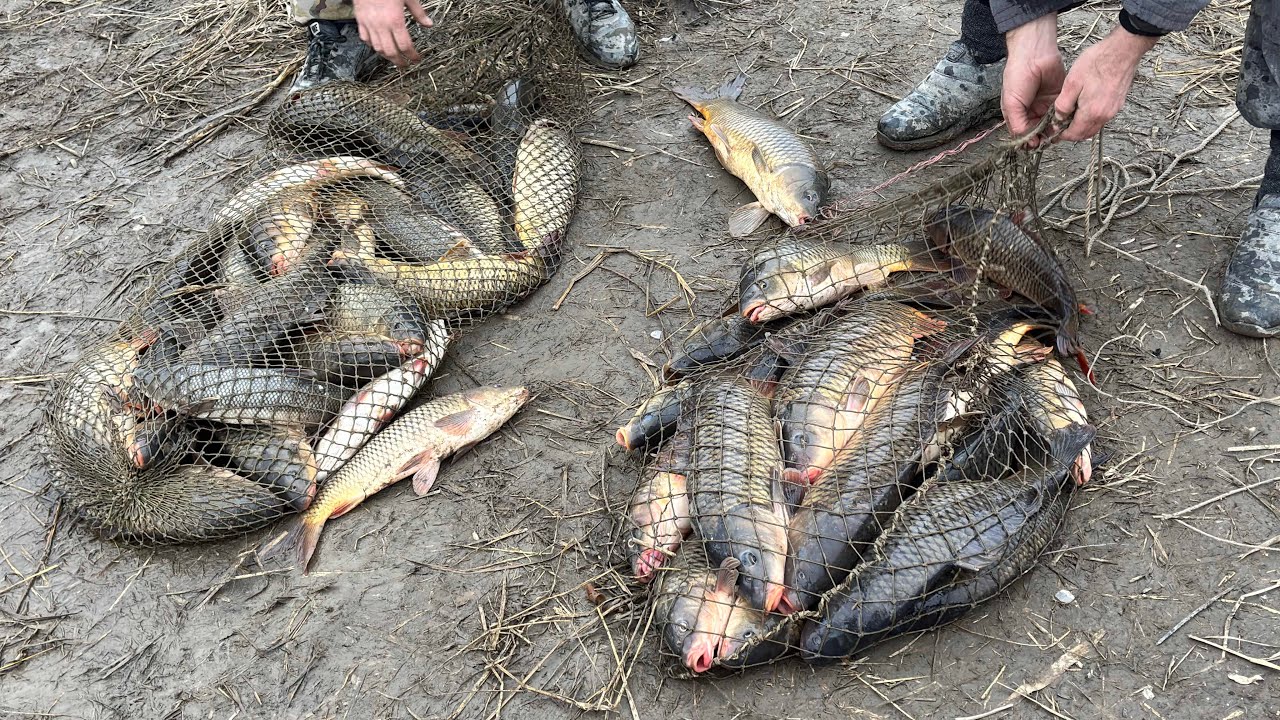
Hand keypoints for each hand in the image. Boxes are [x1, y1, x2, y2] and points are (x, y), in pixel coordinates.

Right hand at [354, 0, 432, 67]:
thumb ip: (418, 13)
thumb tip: (429, 24)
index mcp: (395, 20)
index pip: (405, 45)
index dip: (412, 55)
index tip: (417, 59)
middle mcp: (382, 26)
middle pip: (391, 52)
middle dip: (399, 61)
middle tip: (405, 65)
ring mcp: (369, 24)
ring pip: (377, 48)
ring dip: (386, 57)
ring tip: (394, 59)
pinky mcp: (360, 21)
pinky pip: (365, 39)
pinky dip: (372, 46)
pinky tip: (378, 47)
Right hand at [1002, 13, 1065, 145]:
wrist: (1035, 54)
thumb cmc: (1017, 75)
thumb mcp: (1012, 103)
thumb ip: (1018, 124)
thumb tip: (1027, 141)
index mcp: (1017, 113)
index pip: (1023, 132)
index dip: (1028, 140)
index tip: (1035, 145)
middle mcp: (1031, 110)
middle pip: (1038, 130)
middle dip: (1042, 136)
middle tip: (1048, 141)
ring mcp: (1045, 104)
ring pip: (1051, 123)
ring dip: (1054, 129)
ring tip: (1057, 133)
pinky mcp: (1059, 98)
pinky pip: (1062, 112)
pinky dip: (1064, 119)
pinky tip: (1065, 123)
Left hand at [1052, 27, 1158, 141]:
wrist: (1123, 49)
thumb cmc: (1098, 62)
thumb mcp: (1071, 83)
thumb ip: (1063, 105)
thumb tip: (1058, 119)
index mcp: (1092, 113)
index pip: (1074, 134)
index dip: (1061, 135)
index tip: (1053, 131)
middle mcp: (1105, 115)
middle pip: (1085, 134)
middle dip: (1071, 133)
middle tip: (1059, 126)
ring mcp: (1114, 109)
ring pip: (1094, 126)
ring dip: (1081, 126)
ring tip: (1070, 116)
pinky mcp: (1118, 102)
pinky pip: (1102, 117)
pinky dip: (1091, 118)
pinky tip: (1084, 107)